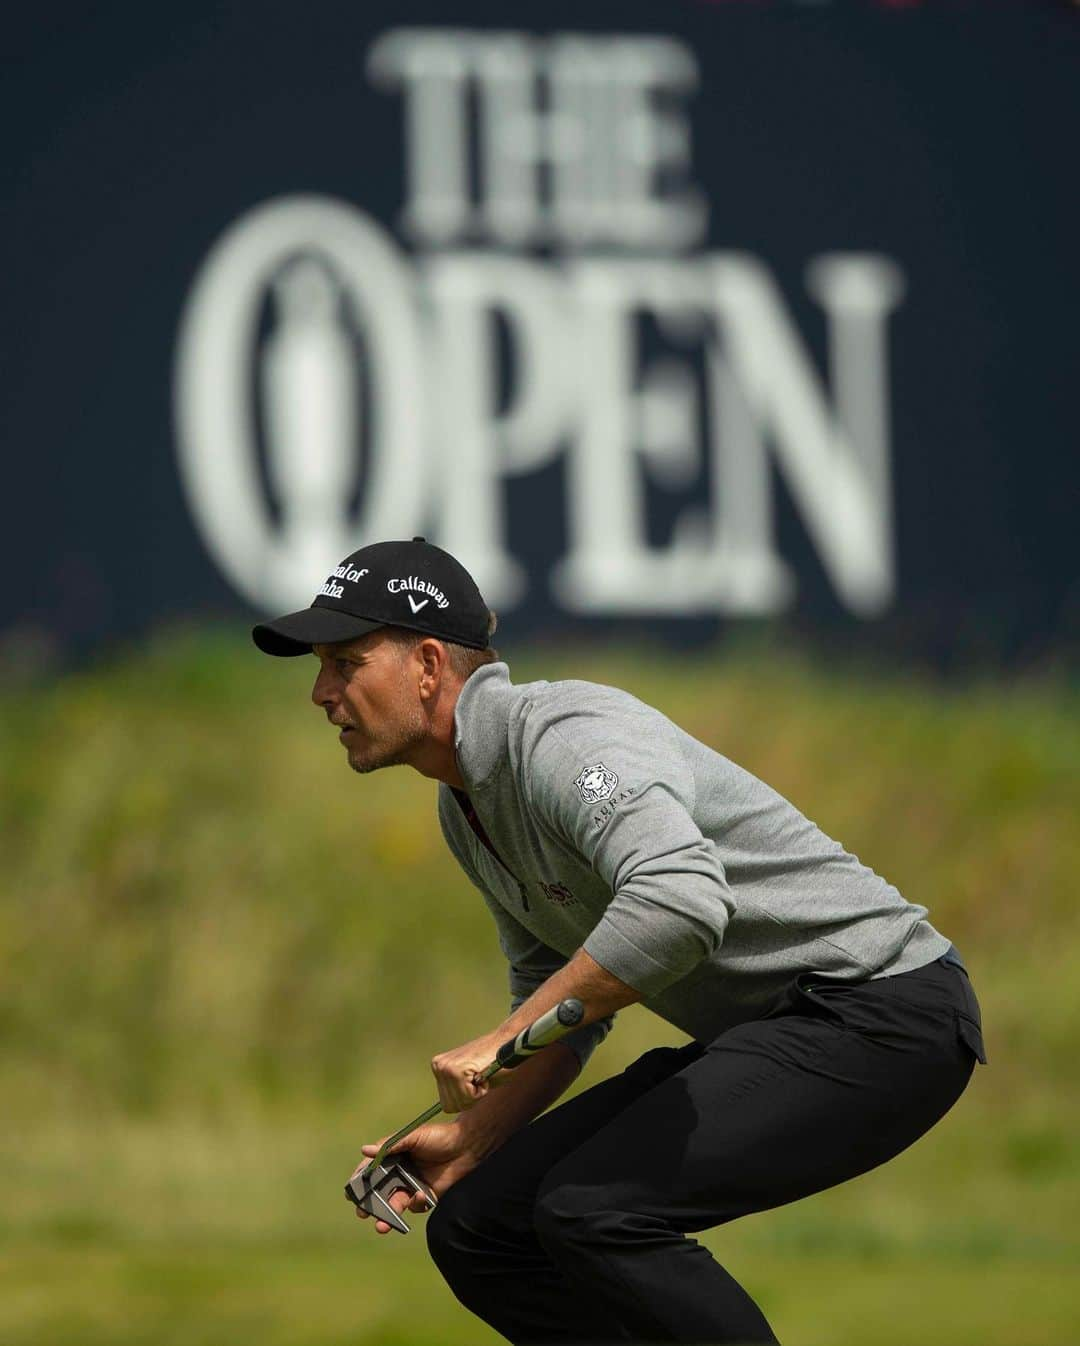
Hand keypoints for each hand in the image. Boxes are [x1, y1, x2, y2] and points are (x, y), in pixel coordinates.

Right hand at [349, 1121, 480, 1234]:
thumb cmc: (438, 1136)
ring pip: (394, 1204)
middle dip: (369, 1205)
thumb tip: (364, 1150)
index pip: (371, 1170)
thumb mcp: (413, 1136)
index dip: (360, 1181)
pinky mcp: (426, 1196)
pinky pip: (415, 1206)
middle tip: (362, 1213)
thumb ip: (390, 1145)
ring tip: (381, 1226)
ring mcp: (412, 1186)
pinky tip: (421, 1194)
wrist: (467, 1146)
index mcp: (393, 1157)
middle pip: (379, 1192)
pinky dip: (416, 1203)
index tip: (350, 1192)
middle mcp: (400, 1173)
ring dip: (386, 1216)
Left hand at [431, 1030, 506, 1112]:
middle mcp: (438, 1066)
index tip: (474, 1082)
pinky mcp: (456, 1069)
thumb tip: (447, 1106)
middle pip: (451, 1106)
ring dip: (475, 1093)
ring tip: (480, 1074)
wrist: (505, 1041)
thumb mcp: (469, 1079)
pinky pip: (468, 1096)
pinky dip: (480, 1090)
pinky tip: (483, 1072)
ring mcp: (445, 1067)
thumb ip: (455, 1090)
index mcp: (438, 1068)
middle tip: (478, 1078)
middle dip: (469, 1099)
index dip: (465, 1099)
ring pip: (460, 1102)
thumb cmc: (493, 1062)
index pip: (447, 1105)